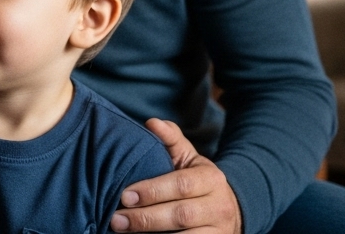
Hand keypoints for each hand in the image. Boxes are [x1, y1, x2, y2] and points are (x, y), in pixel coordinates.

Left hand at [111, 118, 241, 233]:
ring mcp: (219, 231)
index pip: (181, 185)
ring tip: (124, 233)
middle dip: (146, 218)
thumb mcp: (188, 157)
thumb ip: (170, 139)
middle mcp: (219, 207)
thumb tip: (152, 123)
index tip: (124, 196)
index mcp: (211, 179)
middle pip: (181, 215)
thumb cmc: (196, 180)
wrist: (228, 209)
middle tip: (116, 220)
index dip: (152, 191)